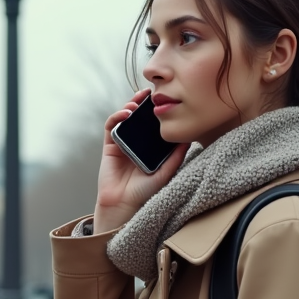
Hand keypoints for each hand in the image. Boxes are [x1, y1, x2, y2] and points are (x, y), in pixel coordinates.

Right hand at [93, 89, 189, 231]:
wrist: (123, 205)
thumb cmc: (144, 193)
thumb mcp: (166, 173)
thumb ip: (176, 157)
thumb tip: (189, 139)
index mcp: (150, 148)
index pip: (154, 125)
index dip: (157, 112)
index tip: (165, 100)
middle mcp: (137, 143)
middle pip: (139, 117)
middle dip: (143, 103)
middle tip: (149, 93)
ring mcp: (122, 143)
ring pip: (125, 118)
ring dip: (129, 106)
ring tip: (137, 102)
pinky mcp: (109, 146)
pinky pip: (111, 127)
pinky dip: (117, 117)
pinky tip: (125, 114)